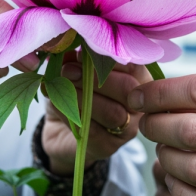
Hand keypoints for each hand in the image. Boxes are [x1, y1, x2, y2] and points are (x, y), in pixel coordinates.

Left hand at [41, 57, 151, 174]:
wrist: (60, 129)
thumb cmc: (73, 91)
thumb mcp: (74, 69)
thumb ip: (76, 58)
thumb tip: (70, 49)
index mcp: (137, 77)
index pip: (133, 64)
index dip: (107, 57)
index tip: (81, 53)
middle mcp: (140, 103)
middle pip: (127, 88)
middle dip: (94, 78)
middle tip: (68, 71)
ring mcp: (128, 127)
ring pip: (113, 112)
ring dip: (82, 97)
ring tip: (59, 88)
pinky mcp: (109, 146)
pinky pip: (94, 131)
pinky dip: (71, 116)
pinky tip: (56, 105)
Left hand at [130, 74, 195, 195]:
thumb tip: (160, 91)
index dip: (160, 94)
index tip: (140, 97)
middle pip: (191, 130)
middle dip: (157, 127)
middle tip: (149, 124)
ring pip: (193, 169)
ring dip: (166, 160)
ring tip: (164, 151)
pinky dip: (180, 192)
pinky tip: (177, 179)